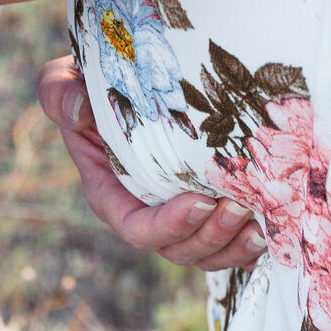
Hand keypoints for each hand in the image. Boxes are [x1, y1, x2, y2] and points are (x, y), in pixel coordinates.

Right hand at [37, 57, 264, 271]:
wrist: (129, 78)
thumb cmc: (93, 83)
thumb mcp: (63, 82)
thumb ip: (59, 93)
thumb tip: (78, 111)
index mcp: (111, 194)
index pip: (138, 228)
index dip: (169, 225)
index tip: (199, 202)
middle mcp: (146, 212)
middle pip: (178, 249)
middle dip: (210, 236)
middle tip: (238, 206)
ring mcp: (178, 213)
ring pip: (206, 252)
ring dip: (233, 245)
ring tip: (258, 220)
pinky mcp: (206, 207)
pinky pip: (228, 242)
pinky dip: (248, 243)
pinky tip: (270, 225)